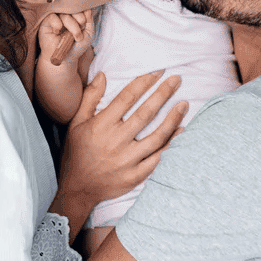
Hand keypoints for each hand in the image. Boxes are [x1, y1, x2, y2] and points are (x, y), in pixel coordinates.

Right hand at [38, 10, 94, 66]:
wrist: (64, 59)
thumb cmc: (76, 47)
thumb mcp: (88, 35)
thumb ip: (89, 21)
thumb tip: (87, 8)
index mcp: (75, 15)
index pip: (80, 6)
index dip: (84, 14)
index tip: (84, 26)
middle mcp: (66, 14)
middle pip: (73, 8)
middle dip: (80, 19)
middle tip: (79, 33)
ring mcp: (56, 17)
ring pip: (64, 14)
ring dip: (72, 26)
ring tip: (74, 37)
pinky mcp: (46, 22)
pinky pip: (52, 17)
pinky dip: (57, 24)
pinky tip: (58, 32)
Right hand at [59, 71, 187, 219]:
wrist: (77, 189)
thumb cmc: (77, 153)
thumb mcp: (76, 123)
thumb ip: (89, 98)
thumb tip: (103, 75)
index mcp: (101, 125)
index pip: (127, 97)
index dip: (144, 82)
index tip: (158, 71)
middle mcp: (116, 141)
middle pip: (145, 113)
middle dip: (163, 94)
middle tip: (177, 80)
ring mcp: (127, 160)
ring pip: (157, 136)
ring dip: (173, 118)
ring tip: (184, 104)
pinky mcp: (135, 175)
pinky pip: (158, 158)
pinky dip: (171, 144)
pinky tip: (181, 131)